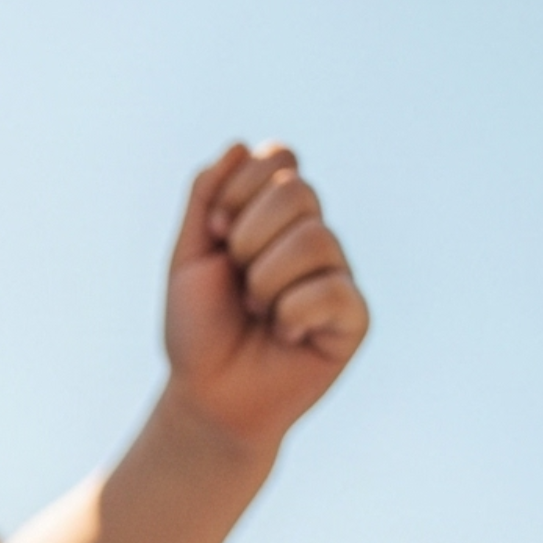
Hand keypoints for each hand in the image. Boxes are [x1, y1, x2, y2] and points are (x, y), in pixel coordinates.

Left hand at [162, 143, 367, 456]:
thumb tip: (240, 145)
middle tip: (236, 280)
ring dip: (266, 281)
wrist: (206, 397)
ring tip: (257, 312)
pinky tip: (283, 335)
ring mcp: (337, 274)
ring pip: (315, 238)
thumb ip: (206, 199)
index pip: (280, 160)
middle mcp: (313, 238)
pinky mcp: (353, 315)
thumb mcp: (189, 258)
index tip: (216, 233)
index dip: (241, 190)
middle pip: (298, 193)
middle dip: (248, 238)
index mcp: (276, 218)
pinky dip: (290, 313)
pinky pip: (330, 289)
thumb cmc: (198, 331)